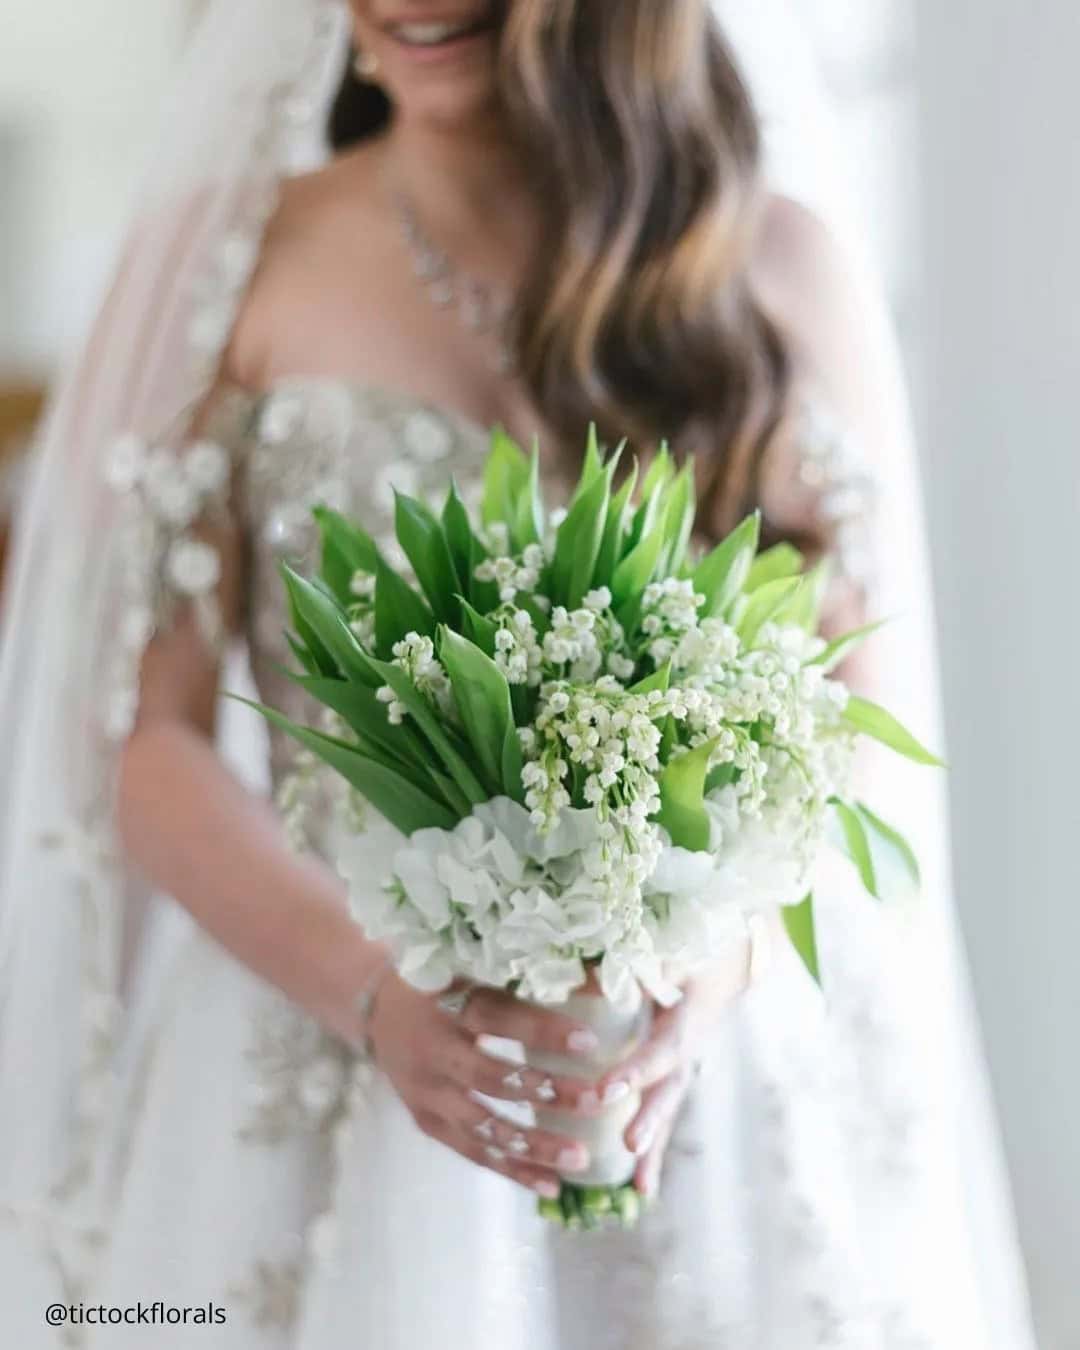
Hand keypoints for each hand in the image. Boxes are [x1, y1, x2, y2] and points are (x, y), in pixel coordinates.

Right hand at [367, 974, 612, 1197]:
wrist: (376, 1008)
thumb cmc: (444, 980)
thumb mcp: (475, 964)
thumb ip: (529, 975)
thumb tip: (602, 976)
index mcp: (446, 1002)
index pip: (497, 1017)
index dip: (541, 1031)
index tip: (589, 1042)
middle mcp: (433, 1050)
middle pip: (492, 1077)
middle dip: (548, 1092)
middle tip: (597, 1101)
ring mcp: (426, 1091)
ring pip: (483, 1125)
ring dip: (534, 1145)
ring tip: (580, 1159)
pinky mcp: (426, 1120)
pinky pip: (473, 1151)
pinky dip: (511, 1169)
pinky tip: (551, 1185)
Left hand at [603, 915, 772, 1197]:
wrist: (723, 955)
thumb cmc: (680, 946)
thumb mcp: (658, 946)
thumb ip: (619, 958)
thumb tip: (566, 969)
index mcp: (683, 1013)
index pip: (661, 1048)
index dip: (637, 1071)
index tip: (605, 1091)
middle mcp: (688, 1044)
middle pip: (670, 1088)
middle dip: (649, 1118)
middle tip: (628, 1146)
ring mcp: (685, 1064)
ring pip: (668, 1108)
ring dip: (654, 1145)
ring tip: (638, 1187)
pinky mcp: (674, 1075)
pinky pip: (664, 1112)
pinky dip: (654, 1150)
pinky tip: (642, 1190)